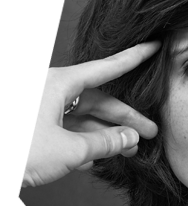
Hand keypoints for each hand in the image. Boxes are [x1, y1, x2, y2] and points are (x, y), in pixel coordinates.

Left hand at [17, 41, 161, 188]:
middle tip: (149, 131)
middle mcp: (50, 92)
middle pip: (98, 100)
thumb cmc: (16, 151)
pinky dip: (85, 142)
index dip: (133, 59)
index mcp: (59, 84)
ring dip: (106, 135)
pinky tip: (98, 158)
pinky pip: (67, 131)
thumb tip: (129, 139)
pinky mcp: (32, 128)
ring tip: (128, 150)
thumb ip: (106, 143)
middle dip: (125, 118)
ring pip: (83, 118)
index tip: (152, 48)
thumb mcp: (72, 149)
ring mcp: (39, 110)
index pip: (106, 68)